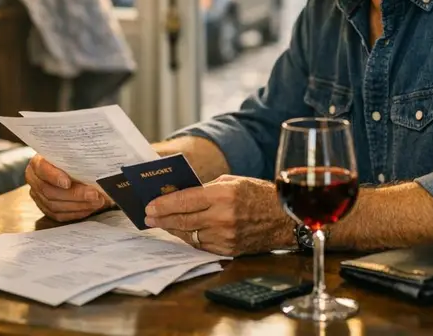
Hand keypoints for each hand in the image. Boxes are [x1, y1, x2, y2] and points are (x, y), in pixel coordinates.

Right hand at [25, 155, 111, 222]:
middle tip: (94, 194)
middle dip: (75, 195)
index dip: (54, 177)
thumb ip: (77, 157)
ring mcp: (38, 196)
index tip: (68, 182)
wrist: (62, 165)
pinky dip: (76, 213)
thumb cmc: (69, 157)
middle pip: (50, 191)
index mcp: (37, 163)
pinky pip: (59, 215)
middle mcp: (34, 180)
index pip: (42, 169)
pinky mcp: (45, 208)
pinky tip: (89, 208)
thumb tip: (95, 167)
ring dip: (79, 205)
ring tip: (97, 202)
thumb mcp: (70, 152)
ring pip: (55, 206)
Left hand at [142, 174, 292, 256]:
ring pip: (190, 235)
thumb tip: (180, 193)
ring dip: (173, 229)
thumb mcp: (232, 182)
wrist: (284, 219)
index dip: (164, 204)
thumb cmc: (258, 194)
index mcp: (223, 195)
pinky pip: (202, 245)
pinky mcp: (229, 250)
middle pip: (183, 220)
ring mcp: (226, 236)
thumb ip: (206, 188)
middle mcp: (223, 217)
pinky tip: (181, 232)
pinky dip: (190, 238)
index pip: (184, 200)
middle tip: (148, 217)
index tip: (149, 205)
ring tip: (161, 223)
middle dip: (162, 218)